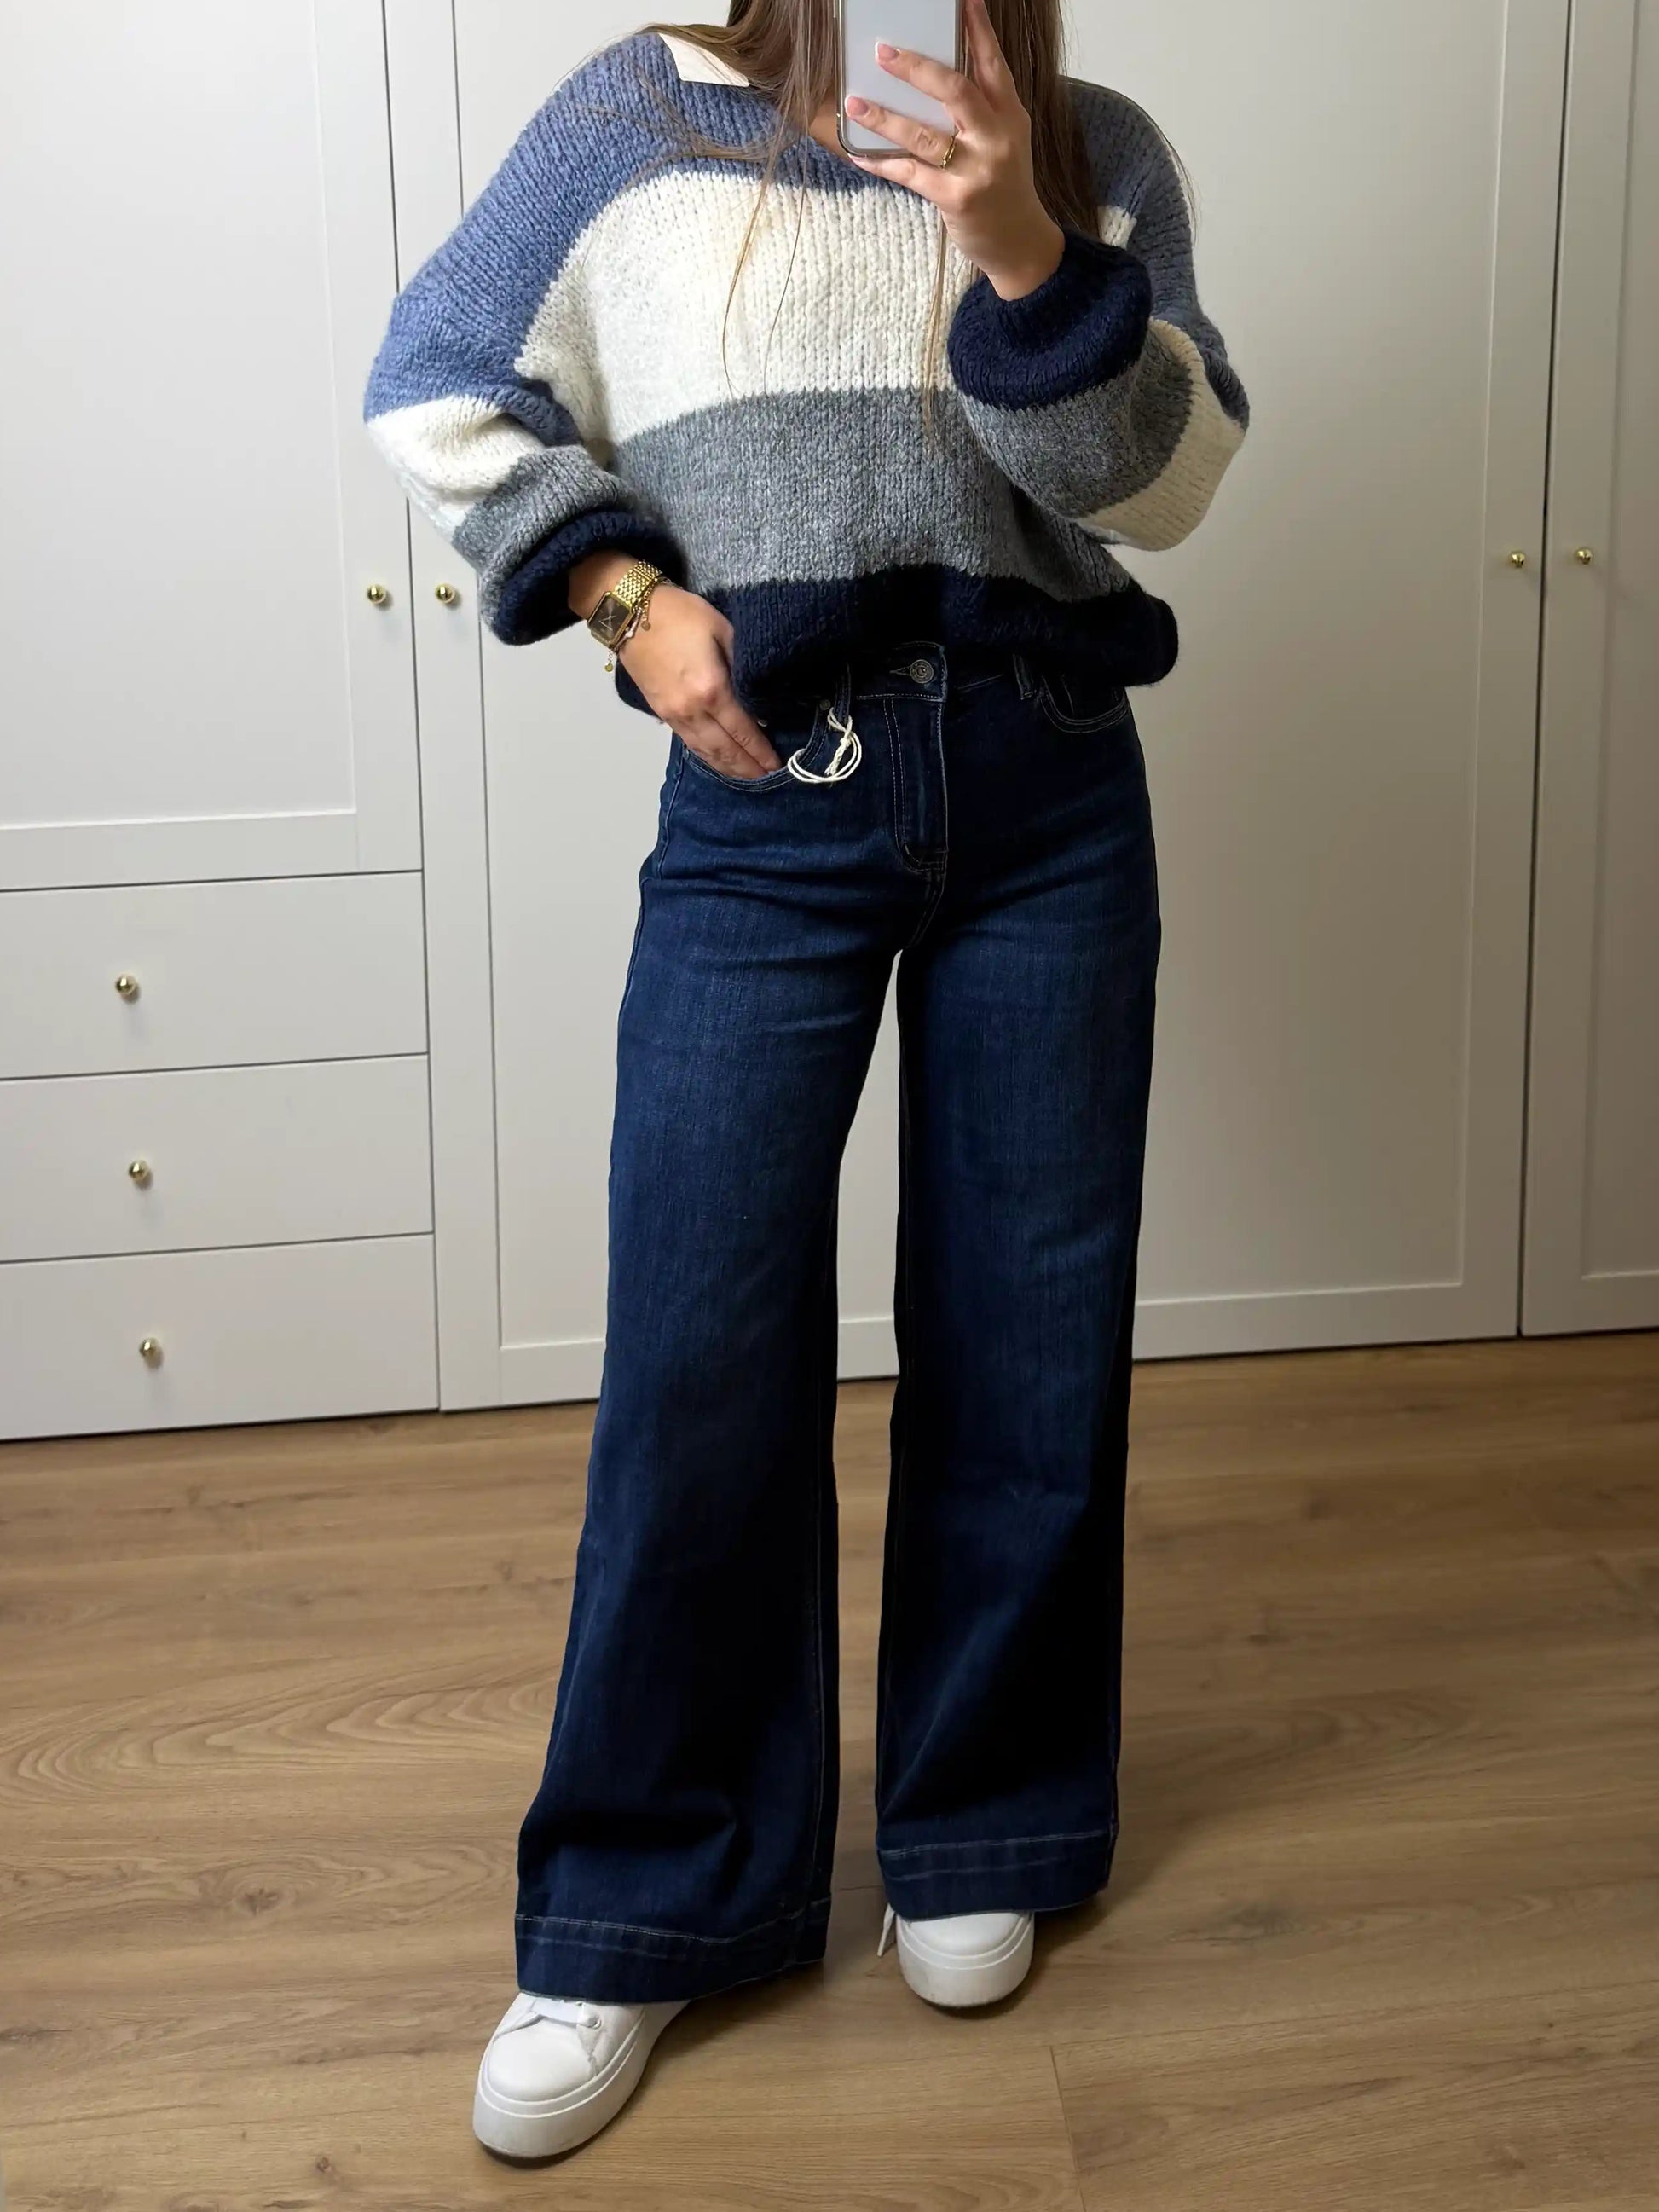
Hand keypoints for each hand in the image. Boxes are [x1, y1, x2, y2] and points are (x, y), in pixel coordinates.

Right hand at [569, 556, 779, 777]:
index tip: (779, 764)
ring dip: (730, 768)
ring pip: (707, 752)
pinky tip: (720, 762)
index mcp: (712, 689)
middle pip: (726, 750)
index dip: (761, 750)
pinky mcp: (663, 714)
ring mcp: (675, 716)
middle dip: (749, 767)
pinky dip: (709, 757)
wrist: (630, 615)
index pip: (744, 730)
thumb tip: (760, 693)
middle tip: (771, 778)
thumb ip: (743, 664)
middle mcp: (693, 711)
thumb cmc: (680, 614)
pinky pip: (690, 744)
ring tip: (750, 778)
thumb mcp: (722, 629)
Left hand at [842, 0, 1065, 298]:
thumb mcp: (1004, 141)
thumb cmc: (1004, 188)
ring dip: (885, 117)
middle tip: (884, 52)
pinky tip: (858, 154)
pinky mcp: (955, 198)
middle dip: (916, 68)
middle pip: (954, 90)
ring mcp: (976, 169)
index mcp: (1009, 116)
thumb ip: (981, 110)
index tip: (963, 0)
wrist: (1020, 244)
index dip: (977, 29)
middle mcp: (996, 138)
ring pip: (924, 134)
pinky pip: (910, 174)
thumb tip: (934, 78)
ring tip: (855, 103)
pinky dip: (882, 163)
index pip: (992, 64)